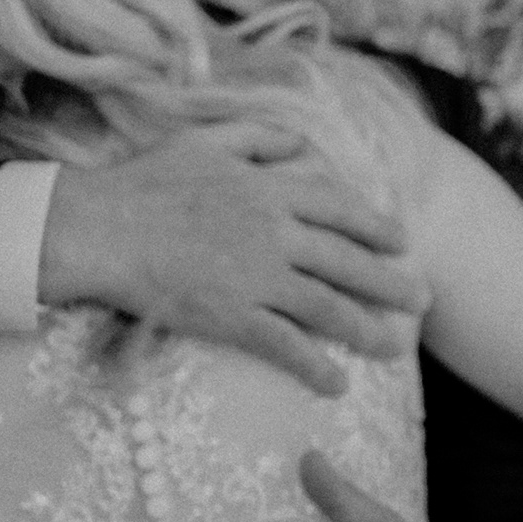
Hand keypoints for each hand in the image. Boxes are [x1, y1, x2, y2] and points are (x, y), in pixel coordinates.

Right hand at [43, 122, 430, 399]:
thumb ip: (259, 137)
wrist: (99, 227)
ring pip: (330, 309)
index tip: (403, 243)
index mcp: (272, 188)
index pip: (343, 209)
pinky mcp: (233, 317)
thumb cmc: (144, 182)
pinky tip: (337, 384)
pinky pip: (287, 347)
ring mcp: (258, 277)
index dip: (378, 227)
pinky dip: (317, 368)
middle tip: (423, 301)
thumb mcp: (206, 139)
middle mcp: (276, 233)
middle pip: (350, 263)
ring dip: (370, 331)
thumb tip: (301, 146)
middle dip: (392, 284)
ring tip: (397, 348)